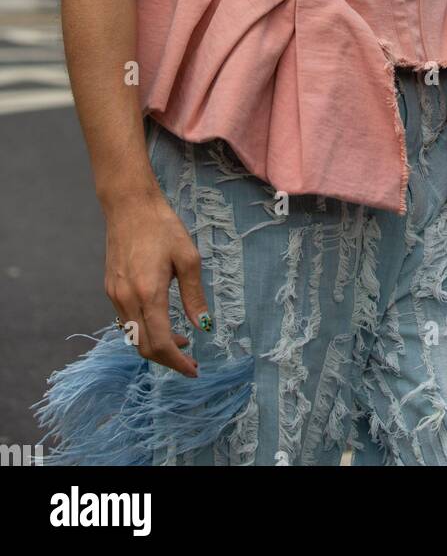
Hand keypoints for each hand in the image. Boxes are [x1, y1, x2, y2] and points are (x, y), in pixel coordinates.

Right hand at [104, 189, 210, 377]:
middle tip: (190, 359)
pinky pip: (126, 321)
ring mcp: (115, 296)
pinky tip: (161, 321)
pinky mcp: (110, 289)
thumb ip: (194, 296)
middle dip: (168, 359)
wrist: (129, 206)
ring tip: (181, 340)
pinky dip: (144, 330)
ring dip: (156, 346)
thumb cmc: (162, 226)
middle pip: (144, 347)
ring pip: (133, 337)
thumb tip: (204, 326)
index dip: (178, 362)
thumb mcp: (188, 258)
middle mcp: (127, 300)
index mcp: (149, 293)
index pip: (161, 343)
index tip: (194, 370)